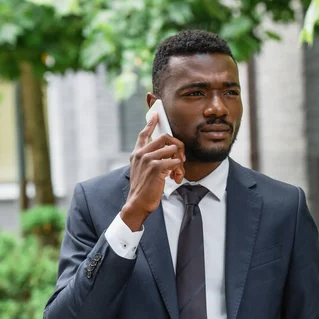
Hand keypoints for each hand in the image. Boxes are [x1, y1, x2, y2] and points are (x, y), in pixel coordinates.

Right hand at [121, 113, 185, 229]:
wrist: (137, 203)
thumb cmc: (143, 189)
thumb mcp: (142, 171)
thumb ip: (150, 160)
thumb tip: (168, 154)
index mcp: (137, 154)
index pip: (144, 134)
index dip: (151, 123)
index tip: (156, 114)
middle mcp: (141, 153)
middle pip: (164, 138)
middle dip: (177, 146)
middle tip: (181, 159)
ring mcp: (148, 159)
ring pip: (172, 149)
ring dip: (180, 162)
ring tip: (177, 173)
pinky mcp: (156, 167)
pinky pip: (175, 161)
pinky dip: (179, 170)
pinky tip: (175, 178)